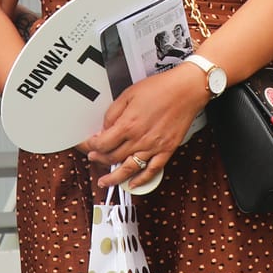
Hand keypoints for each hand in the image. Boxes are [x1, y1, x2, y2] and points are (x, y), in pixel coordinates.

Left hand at [83, 63, 211, 189]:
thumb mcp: (128, 94)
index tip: (87, 145)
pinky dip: (141, 180)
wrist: (186, 90)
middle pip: (112, 157)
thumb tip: (105, 128)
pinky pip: (152, 170)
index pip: (102, 143)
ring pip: (129, 169)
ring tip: (105, 182)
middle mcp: (139, 139)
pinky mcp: (167, 150)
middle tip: (93, 158)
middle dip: (99, 159)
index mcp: (128, 125)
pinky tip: (133, 184)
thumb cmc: (160, 88)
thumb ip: (113, 113)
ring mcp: (153, 147)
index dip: (90, 146)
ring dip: (114, 178)